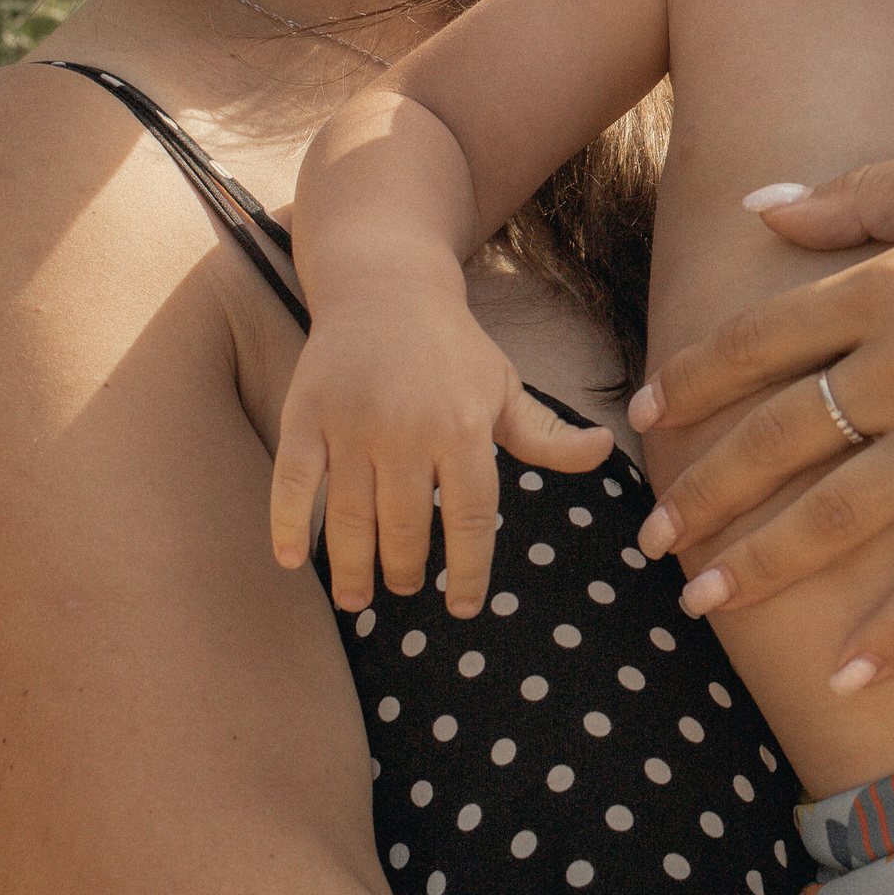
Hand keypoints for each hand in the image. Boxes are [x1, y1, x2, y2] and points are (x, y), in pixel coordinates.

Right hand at [268, 297, 610, 617]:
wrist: (386, 286)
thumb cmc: (453, 350)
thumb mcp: (504, 388)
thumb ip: (547, 435)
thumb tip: (605, 451)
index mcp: (463, 427)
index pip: (469, 519)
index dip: (467, 572)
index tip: (463, 608)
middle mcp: (407, 429)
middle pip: (405, 526)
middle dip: (405, 571)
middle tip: (403, 589)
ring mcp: (351, 423)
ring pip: (349, 516)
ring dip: (352, 567)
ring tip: (358, 598)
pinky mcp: (305, 414)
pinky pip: (292, 481)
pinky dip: (289, 524)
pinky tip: (293, 562)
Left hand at [635, 143, 893, 688]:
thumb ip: (860, 194)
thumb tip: (761, 207)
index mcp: (887, 285)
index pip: (758, 339)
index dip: (692, 378)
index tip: (642, 414)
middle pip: (777, 437)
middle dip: (702, 491)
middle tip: (647, 538)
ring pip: (835, 514)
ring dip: (761, 563)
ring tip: (701, 601)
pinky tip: (847, 672)